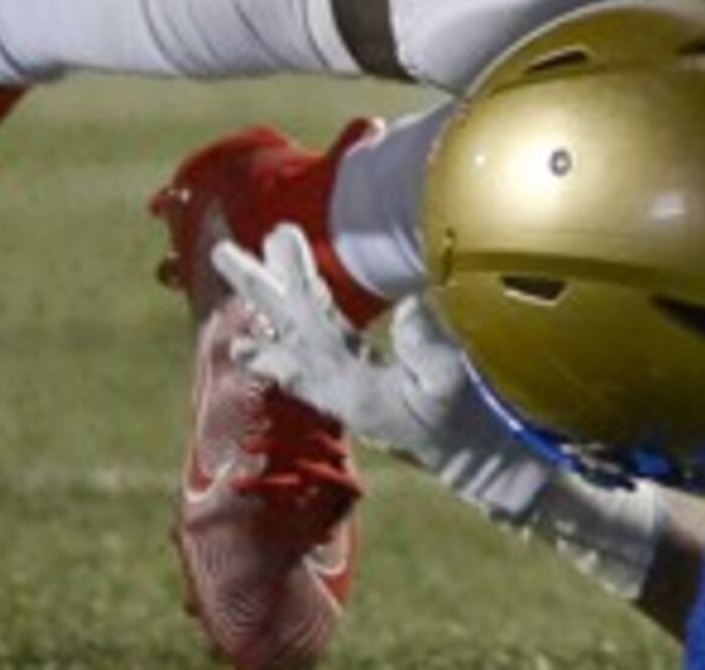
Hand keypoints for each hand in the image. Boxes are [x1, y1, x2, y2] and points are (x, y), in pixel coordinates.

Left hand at [216, 226, 557, 521]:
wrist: (482, 462)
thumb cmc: (473, 422)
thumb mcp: (454, 383)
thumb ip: (428, 346)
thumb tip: (408, 304)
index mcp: (357, 387)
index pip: (315, 323)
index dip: (297, 280)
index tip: (279, 240)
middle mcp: (341, 389)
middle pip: (291, 332)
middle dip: (260, 289)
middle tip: (222, 253)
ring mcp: (349, 391)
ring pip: (298, 342)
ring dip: (268, 310)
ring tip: (240, 284)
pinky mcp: (361, 392)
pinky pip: (312, 361)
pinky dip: (285, 345)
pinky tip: (264, 342)